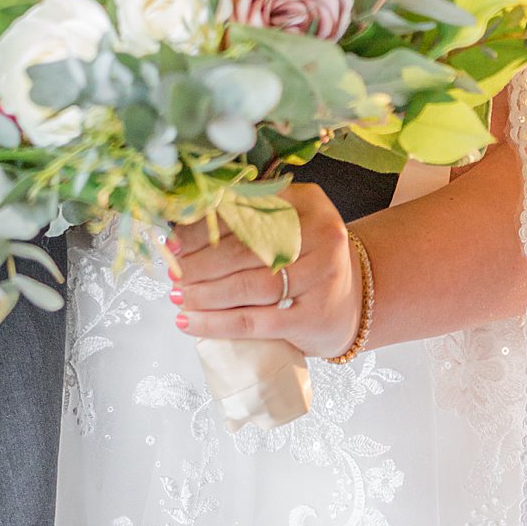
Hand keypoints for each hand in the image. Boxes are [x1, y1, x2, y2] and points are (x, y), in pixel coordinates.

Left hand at [166, 184, 360, 358]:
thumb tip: (181, 229)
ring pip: (247, 285)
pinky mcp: (314, 316)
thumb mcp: (288, 227)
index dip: (203, 227)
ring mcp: (321, 276)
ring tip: (178, 296)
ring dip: (203, 293)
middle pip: (244, 249)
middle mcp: (321, 234)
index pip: (244, 212)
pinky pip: (254, 320)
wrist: (354, 301)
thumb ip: (248, 219)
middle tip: (172, 272)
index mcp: (307, 202)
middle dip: (200, 263)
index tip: (174, 241)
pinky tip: (191, 322)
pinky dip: (217, 323)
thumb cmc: (306, 260)